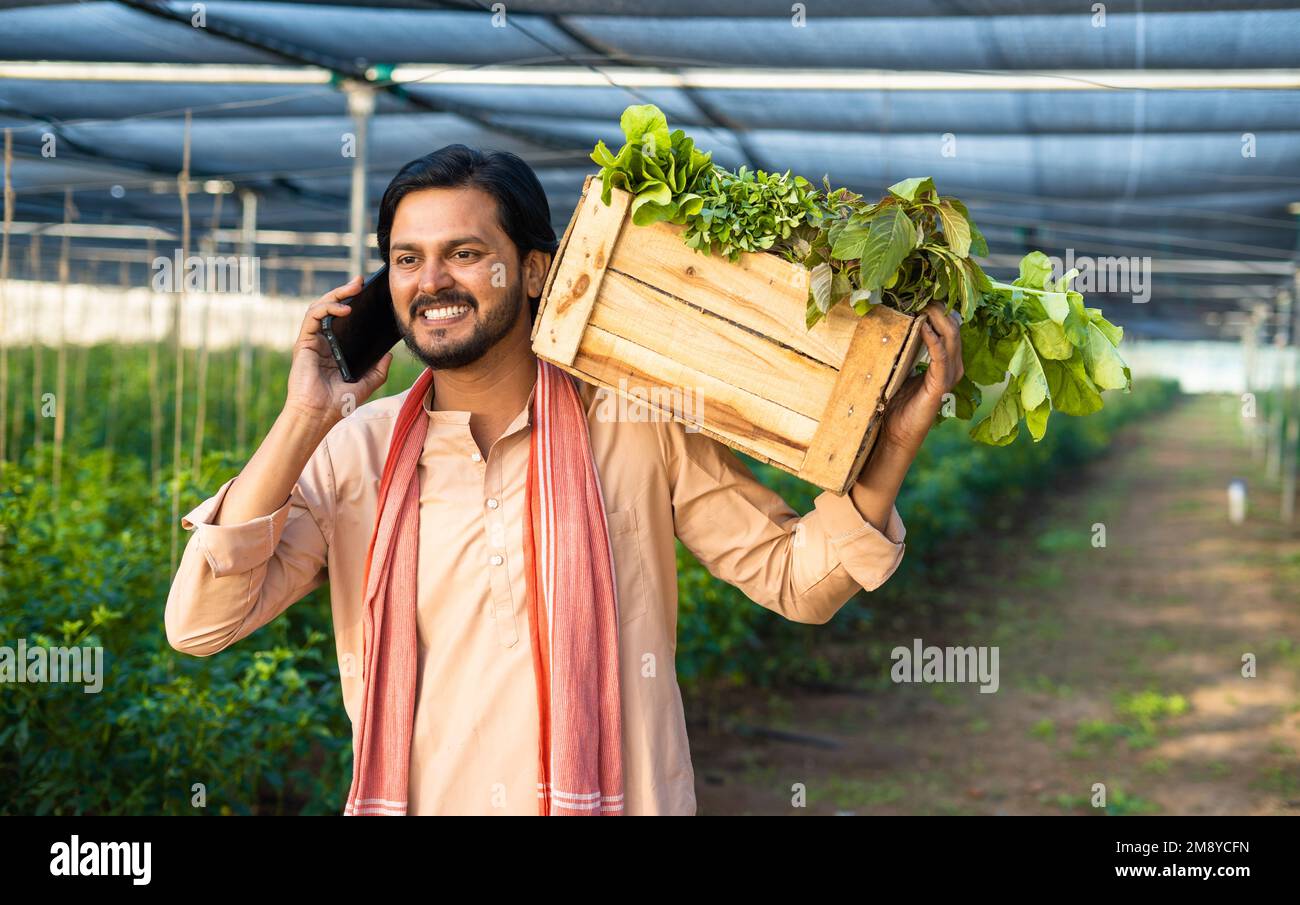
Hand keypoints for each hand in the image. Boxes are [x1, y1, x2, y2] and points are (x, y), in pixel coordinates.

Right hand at [284, 275, 393, 430]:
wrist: (319, 415)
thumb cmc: (339, 403)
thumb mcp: (367, 384)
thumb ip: (379, 370)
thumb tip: (390, 355)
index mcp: (336, 349)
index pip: (344, 320)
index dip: (354, 304)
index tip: (370, 295)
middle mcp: (323, 342)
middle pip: (332, 309)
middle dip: (345, 292)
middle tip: (361, 281)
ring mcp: (312, 341)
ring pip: (320, 307)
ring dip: (336, 294)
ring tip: (354, 288)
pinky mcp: (304, 342)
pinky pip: (312, 317)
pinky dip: (327, 308)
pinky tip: (343, 308)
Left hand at [878, 300, 963, 453]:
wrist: (895, 434)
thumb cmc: (895, 403)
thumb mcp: (900, 369)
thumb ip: (904, 349)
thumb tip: (895, 323)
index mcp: (945, 362)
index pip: (949, 327)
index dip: (939, 308)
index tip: (922, 292)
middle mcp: (952, 366)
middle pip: (953, 327)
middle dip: (940, 308)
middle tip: (924, 293)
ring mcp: (949, 375)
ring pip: (951, 337)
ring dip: (937, 318)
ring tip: (924, 304)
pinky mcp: (940, 385)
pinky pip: (941, 356)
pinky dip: (933, 339)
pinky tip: (923, 326)